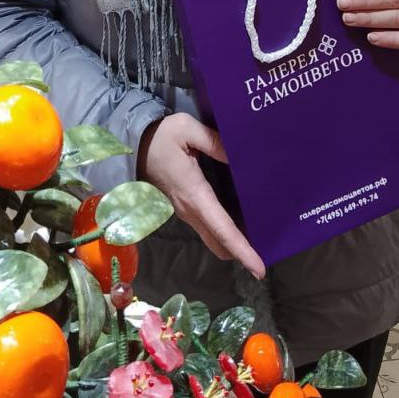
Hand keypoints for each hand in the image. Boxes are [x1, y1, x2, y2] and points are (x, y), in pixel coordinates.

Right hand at [137, 113, 264, 278]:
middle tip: (267, 252)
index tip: (259, 269)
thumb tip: (238, 156)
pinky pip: (206, 226)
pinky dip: (223, 231)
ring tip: (261, 236)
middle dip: (241, 252)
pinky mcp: (183, 206)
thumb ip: (214, 141)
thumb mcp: (186, 128)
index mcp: (194, 193)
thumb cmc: (159, 136)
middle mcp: (189, 209)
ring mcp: (184, 211)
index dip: (242, 250)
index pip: (221, 229)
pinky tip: (241, 219)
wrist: (131, 145)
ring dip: (232, 242)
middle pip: (218, 242)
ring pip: (212, 237)